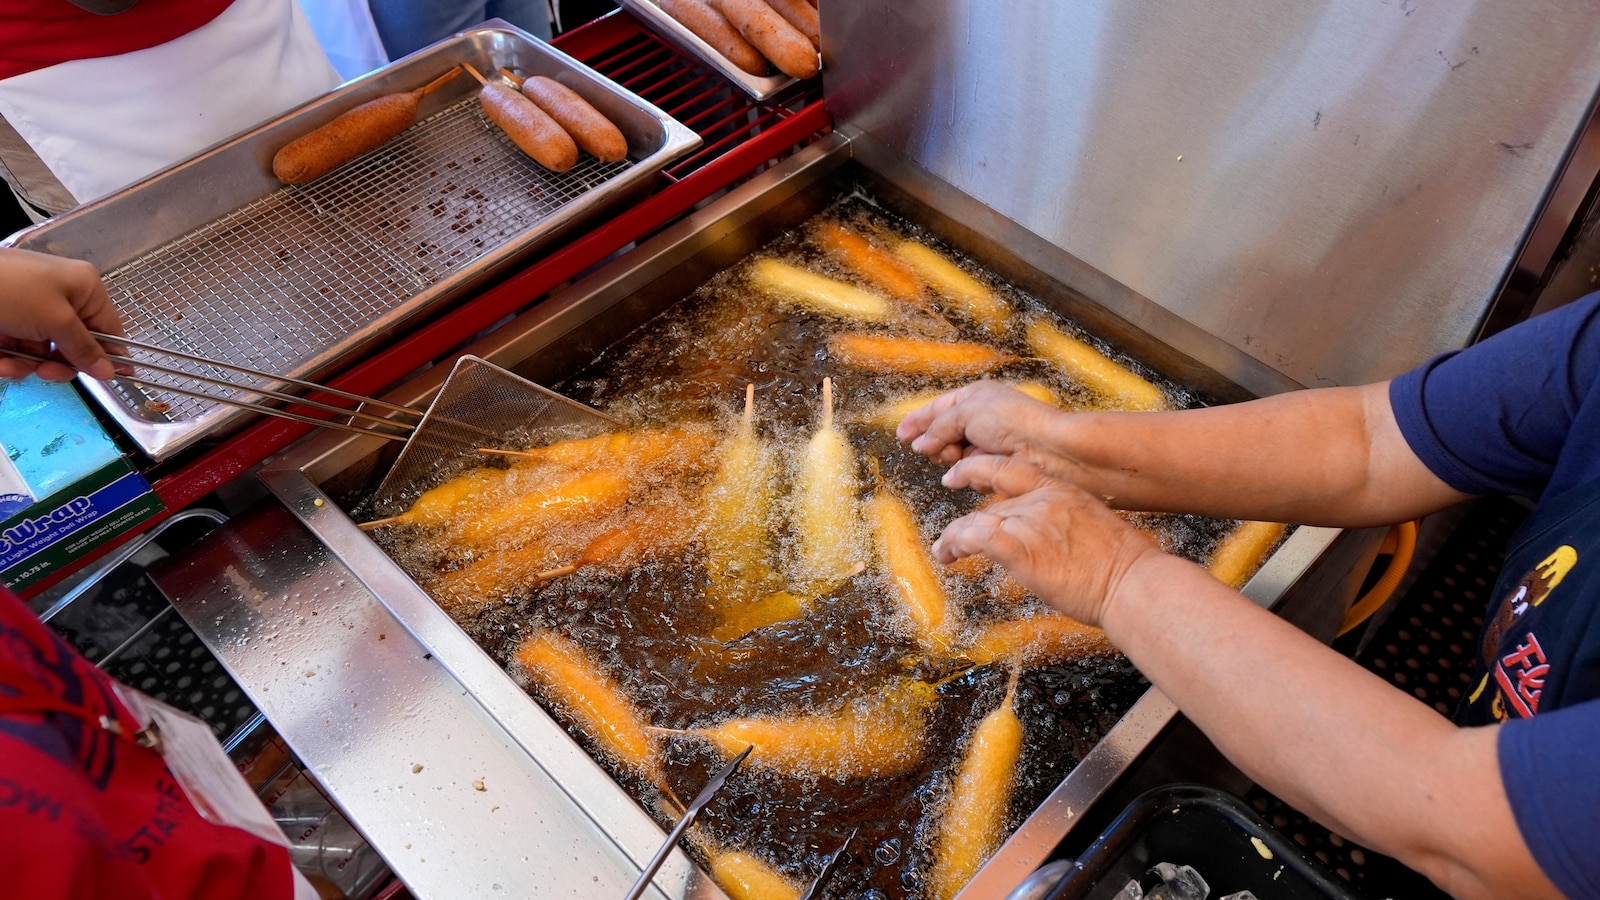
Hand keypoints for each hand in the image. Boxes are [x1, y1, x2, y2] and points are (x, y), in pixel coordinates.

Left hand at [0, 248, 125, 381]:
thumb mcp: (56, 321)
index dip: (109, 356)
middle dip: (60, 364)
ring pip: (47, 355)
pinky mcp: (10, 325)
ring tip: (13, 366)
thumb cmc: (11, 290)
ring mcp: (33, 313)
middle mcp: (62, 299)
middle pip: (76, 347)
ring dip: (30, 366)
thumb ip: (85, 349)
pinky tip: (2, 363)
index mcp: (84, 288)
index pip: (109, 329)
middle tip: (48, 373)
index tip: (113, 379)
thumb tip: (110, 371)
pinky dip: (12, 363)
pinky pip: (21, 353)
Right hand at [897, 380, 1066, 469]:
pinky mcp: (996, 467)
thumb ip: (938, 426)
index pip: (937, 409)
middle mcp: (980, 419)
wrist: (1047, 449)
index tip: (901, 435)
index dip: (917, 422)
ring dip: (956, 461)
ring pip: (956, 458)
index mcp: (974, 397)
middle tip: (941, 451)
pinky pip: (971, 474)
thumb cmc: (1013, 421)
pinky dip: (973, 474)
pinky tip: (982, 471)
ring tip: (962, 459)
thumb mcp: (967, 412)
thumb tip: (921, 444)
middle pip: (943, 436)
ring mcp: (988, 444)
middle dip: (938, 445)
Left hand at [930, 453, 1161, 628]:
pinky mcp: (1021, 550)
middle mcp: (1042, 501)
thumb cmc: (1121, 567)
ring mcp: (1031, 523)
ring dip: (954, 537)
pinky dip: (955, 544)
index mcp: (1061, 490)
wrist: (1132, 585)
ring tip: (944, 551)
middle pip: (990, 505)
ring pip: (976, 521)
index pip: (1009, 469)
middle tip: (952, 537)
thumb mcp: (1091, 527)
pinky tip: (948, 555)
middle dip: (967, 522)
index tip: (958, 474)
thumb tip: (1044, 536)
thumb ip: (1061, 523)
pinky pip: (975, 538)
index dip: (977, 469)